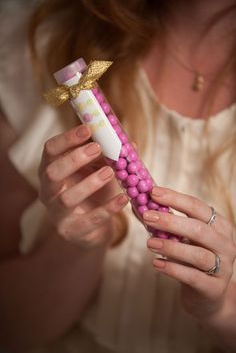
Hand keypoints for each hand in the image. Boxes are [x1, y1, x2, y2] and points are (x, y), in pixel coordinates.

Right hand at [38, 125, 127, 246]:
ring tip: (110, 172)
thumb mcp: (99, 170)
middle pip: (52, 172)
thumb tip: (129, 142)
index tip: (88, 128)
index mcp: (51, 170)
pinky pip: (89, 220)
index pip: (50, 150)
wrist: (93, 228)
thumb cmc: (93, 192)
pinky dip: (108, 208)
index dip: (67, 138)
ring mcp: (58, 213)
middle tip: (97, 148)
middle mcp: (48, 191)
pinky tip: (123, 198)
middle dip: (74, 158)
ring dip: (90, 183)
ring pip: (67, 198)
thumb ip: (109, 156)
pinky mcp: (72, 231)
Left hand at [143, 187, 235, 320]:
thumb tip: (136, 205)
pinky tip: (157, 264)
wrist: (207, 295)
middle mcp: (225, 244)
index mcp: (219, 226)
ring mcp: (223, 267)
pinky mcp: (214, 288)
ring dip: (171, 247)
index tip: (153, 192)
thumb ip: (163, 223)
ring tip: (149, 243)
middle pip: (199, 229)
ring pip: (198, 254)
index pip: (198, 207)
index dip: (175, 198)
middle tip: (148, 216)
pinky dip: (173, 269)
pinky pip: (193, 277)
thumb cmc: (191, 260)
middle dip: (171, 221)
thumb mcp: (181, 238)